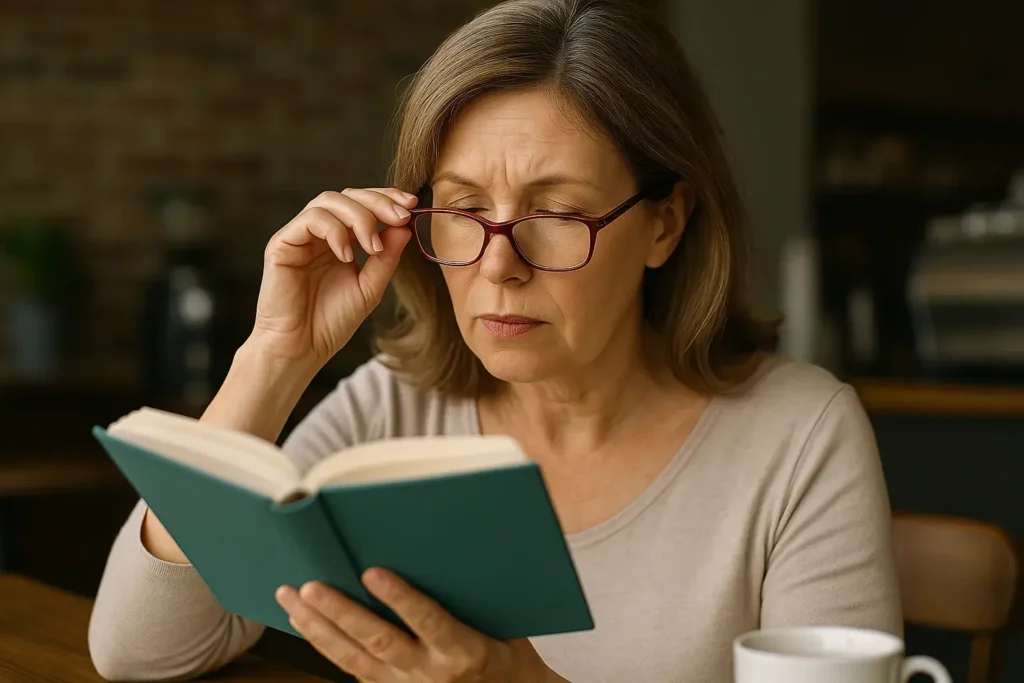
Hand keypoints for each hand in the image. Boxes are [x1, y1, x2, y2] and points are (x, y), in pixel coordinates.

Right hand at [251, 188, 416, 368]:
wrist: (301, 348)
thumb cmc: (332, 322)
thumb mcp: (370, 287)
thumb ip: (387, 257)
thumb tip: (405, 226)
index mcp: (340, 240)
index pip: (362, 205)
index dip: (386, 198)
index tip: (411, 205)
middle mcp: (319, 234)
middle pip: (347, 196)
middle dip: (378, 201)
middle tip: (400, 216)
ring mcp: (300, 236)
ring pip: (328, 201)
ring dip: (359, 217)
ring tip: (373, 247)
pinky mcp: (282, 244)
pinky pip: (310, 220)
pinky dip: (335, 231)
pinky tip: (346, 256)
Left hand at [275, 568, 565, 682]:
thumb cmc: (506, 657)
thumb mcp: (501, 624)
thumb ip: (469, 596)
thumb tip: (442, 548)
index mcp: (464, 651)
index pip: (427, 621)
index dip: (399, 598)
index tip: (373, 572)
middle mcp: (430, 672)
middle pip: (378, 641)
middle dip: (341, 612)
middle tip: (311, 586)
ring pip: (354, 658)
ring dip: (319, 627)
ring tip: (293, 599)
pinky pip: (350, 668)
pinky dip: (324, 644)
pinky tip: (303, 622)